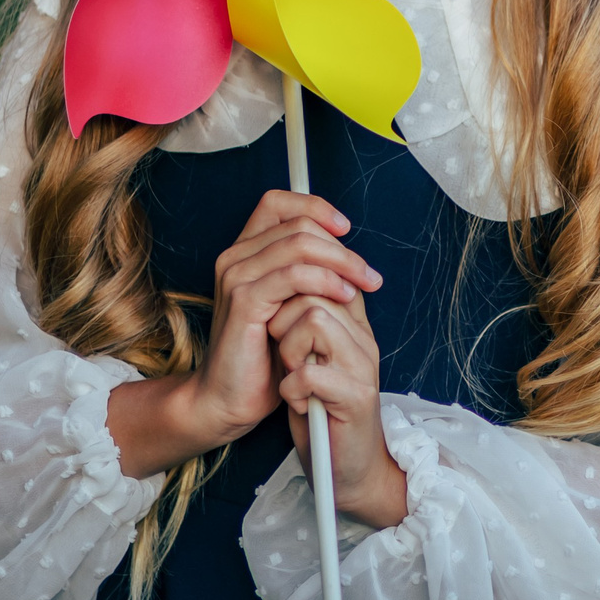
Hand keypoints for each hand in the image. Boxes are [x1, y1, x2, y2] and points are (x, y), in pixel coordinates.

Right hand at [109, 190, 380, 479]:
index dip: (315, 207)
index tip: (345, 230)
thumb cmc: (263, 355)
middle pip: (298, 224)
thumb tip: (347, 252)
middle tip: (368, 274)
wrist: (231, 397)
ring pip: (299, 244)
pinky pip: (294, 276)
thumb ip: (309, 273)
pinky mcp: (244, 301)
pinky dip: (326, 281)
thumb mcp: (291, 306)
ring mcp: (237, 277)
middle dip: (341, 246)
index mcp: (246, 252)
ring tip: (364, 285)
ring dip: (341, 262)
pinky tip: (345, 297)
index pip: (278, 203)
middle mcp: (236, 257)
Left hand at [276, 293, 407, 527]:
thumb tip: (278, 289)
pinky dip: (291, 387)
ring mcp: (363, 367)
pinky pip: (310, 371)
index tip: (276, 318)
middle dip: (282, 319)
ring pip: (314, 319)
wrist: (344, 471)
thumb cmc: (320, 417)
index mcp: (354, 328)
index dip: (295, 286)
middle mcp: (364, 340)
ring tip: (291, 376)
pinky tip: (295, 401)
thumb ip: (303, 327)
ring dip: (287, 348)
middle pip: (314, 291)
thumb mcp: (309, 361)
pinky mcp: (356, 397)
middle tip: (283, 356)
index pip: (329, 276)